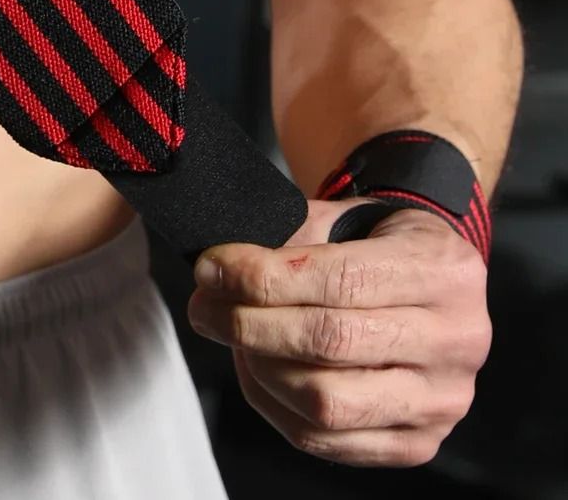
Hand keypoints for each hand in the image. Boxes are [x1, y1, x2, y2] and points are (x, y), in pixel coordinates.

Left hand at [187, 199, 490, 466]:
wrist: (434, 285)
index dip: (260, 277)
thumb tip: (219, 269)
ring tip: (233, 338)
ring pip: (327, 402)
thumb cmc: (378, 246)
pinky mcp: (419, 443)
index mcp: (441, 272)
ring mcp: (442, 400)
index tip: (210, 268)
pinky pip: (329, 441)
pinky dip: (275, 407)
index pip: (338, 280)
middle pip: (330, 342)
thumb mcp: (346, 218)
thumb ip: (290, 235)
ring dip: (259, 369)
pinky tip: (256, 371)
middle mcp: (455, 340)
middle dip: (249, 324)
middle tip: (205, 307)